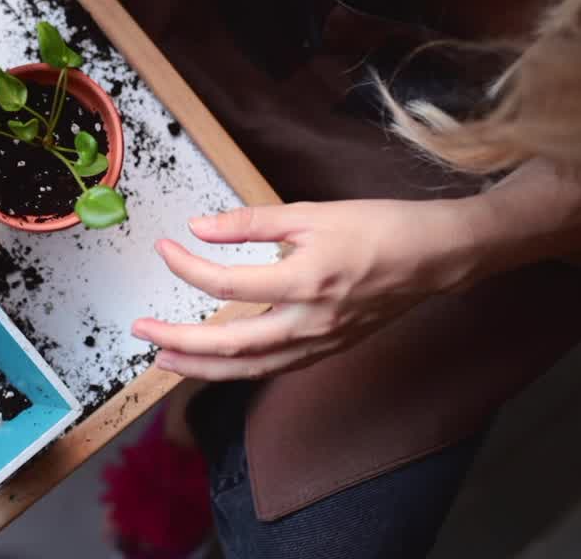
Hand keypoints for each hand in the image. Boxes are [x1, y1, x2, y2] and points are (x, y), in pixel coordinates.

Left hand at [132, 200, 483, 380]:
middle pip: (229, 345)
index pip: (226, 284)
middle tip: (142, 333)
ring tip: (165, 359)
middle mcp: (309, 321)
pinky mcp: (327, 348)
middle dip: (180, 342)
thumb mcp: (310, 212)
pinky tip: (216, 363)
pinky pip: (273, 367)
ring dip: (202, 366)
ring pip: (250, 367)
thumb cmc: (379, 227)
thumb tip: (198, 227)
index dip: (186, 268)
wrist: (438, 255)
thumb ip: (250, 223)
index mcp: (304, 281)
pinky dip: (238, 369)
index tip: (165, 249)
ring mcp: (320, 341)